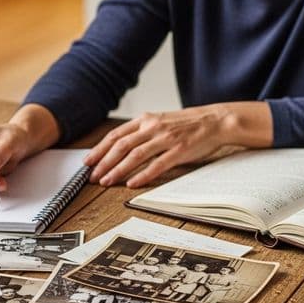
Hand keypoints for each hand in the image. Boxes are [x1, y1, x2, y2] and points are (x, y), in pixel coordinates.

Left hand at [85, 102, 271, 187]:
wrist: (215, 121)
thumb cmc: (187, 124)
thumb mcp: (161, 120)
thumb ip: (143, 130)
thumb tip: (121, 146)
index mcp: (147, 119)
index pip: (116, 135)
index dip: (100, 149)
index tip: (88, 161)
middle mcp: (153, 127)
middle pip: (121, 146)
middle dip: (104, 162)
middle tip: (92, 176)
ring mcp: (166, 139)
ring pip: (135, 156)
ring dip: (118, 170)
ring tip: (107, 181)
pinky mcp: (179, 151)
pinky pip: (157, 165)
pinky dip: (142, 175)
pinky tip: (132, 184)